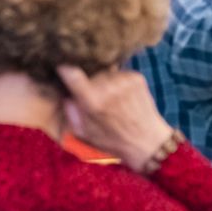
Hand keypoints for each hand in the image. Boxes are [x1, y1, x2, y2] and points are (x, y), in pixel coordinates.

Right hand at [58, 65, 175, 173]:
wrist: (148, 142)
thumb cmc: (113, 140)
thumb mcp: (85, 133)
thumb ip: (71, 112)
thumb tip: (66, 94)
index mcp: (94, 101)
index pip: (73, 74)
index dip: (66, 70)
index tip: (63, 68)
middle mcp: (109, 87)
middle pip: (90, 74)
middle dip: (89, 84)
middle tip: (95, 99)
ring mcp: (124, 80)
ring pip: (105, 73)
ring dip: (105, 83)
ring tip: (112, 101)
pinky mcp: (136, 77)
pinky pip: (119, 74)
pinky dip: (118, 83)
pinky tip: (123, 98)